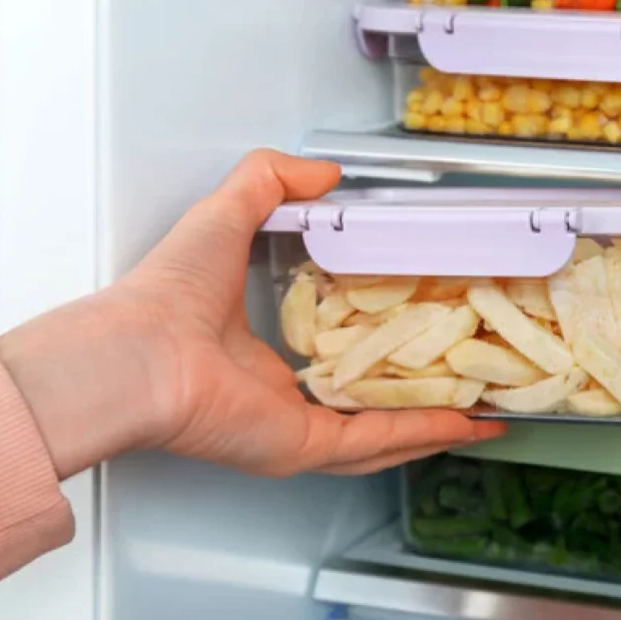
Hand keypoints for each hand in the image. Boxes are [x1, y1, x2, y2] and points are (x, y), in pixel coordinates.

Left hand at [0, 149, 505, 478]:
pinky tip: (464, 424)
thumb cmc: (167, 293)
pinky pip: (377, 442)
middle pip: (369, 402)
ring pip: (384, 432)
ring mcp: (297, 427)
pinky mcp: (305, 446)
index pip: (335, 355)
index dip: (382, 344)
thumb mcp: (227, 213)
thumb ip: (270, 182)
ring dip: (434, 424)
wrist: (138, 352)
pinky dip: (424, 433)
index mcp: (261, 355)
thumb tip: (324, 173)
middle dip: (422, 396)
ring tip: (481, 414)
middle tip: (467, 380)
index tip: (424, 330)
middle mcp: (282, 397)